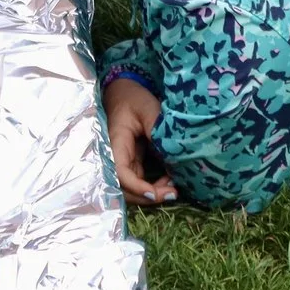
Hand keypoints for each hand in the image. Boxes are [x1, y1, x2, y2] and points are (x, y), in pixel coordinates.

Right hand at [105, 78, 175, 205]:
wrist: (123, 92)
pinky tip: (169, 179)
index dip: (136, 187)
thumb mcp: (148, 109)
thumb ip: (158, 131)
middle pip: (123, 188)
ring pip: (131, 189)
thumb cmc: (133, 98)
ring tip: (173, 186)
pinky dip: (154, 186)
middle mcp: (115, 157)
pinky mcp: (131, 162)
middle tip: (172, 193)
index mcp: (116, 143)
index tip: (155, 193)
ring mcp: (123, 161)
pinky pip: (139, 181)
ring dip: (151, 193)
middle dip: (147, 196)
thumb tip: (172, 156)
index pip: (120, 173)